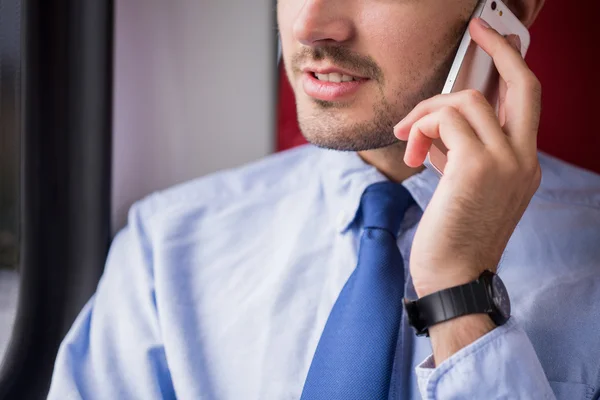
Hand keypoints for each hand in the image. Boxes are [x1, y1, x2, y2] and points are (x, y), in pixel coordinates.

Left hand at [394, 18, 541, 298]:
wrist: (452, 279)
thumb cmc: (452, 237)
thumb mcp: (462, 188)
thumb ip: (457, 152)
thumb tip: (435, 125)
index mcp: (523, 164)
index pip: (526, 101)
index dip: (511, 64)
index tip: (492, 40)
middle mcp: (524, 159)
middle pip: (523, 84)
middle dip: (499, 48)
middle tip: (477, 29)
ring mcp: (505, 161)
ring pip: (467, 100)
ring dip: (427, 111)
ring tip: (408, 138)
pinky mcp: (477, 166)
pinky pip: (445, 119)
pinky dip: (421, 127)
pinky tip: (411, 153)